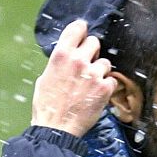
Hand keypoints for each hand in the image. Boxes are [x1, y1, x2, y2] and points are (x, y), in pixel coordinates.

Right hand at [31, 19, 116, 136]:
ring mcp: (93, 74)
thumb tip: (68, 56)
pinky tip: (95, 95)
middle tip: (86, 65)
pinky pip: (111, 80)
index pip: (78, 28)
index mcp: (61, 55)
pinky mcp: (104, 88)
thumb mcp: (45, 77)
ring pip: (105, 62)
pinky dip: (106, 87)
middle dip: (92, 52)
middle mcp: (78, 60)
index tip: (83, 35)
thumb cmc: (46, 106)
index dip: (82, 30)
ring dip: (100, 71)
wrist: (56, 129)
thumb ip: (59, 62)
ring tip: (89, 85)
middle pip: (94, 42)